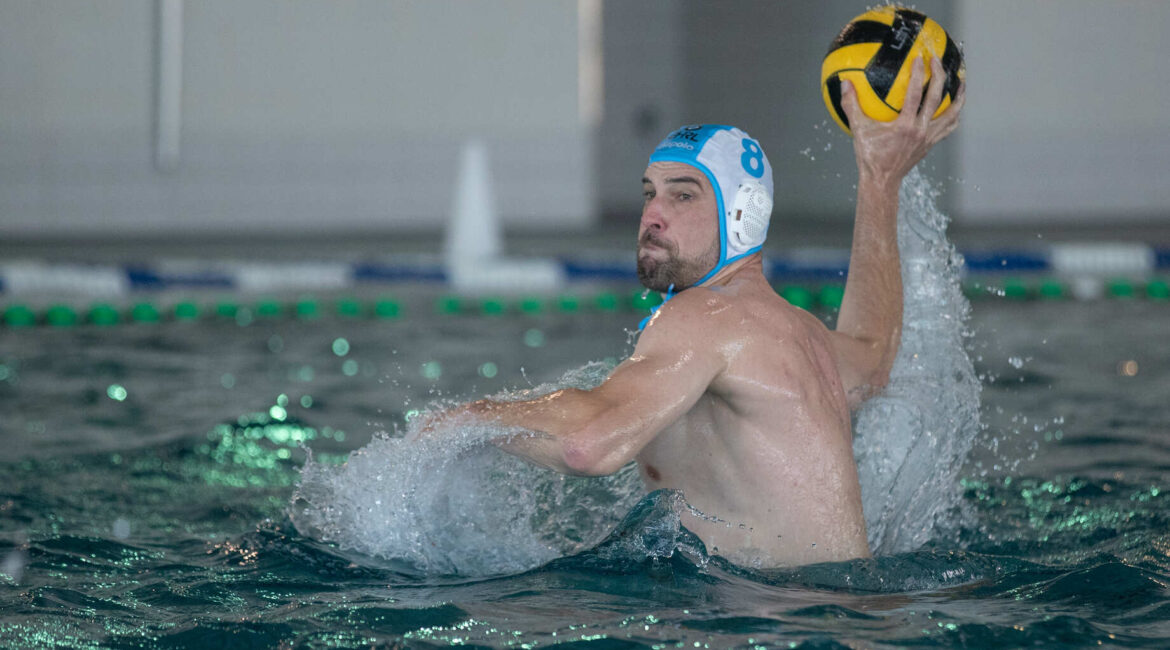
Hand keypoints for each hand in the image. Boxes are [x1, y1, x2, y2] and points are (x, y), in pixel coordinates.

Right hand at [841, 55, 964, 191]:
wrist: (882, 180)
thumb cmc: (870, 156)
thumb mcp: (858, 130)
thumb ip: (851, 106)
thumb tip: (844, 84)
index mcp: (904, 126)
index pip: (914, 94)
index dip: (918, 74)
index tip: (920, 58)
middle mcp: (920, 130)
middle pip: (936, 99)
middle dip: (940, 76)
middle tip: (937, 60)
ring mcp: (929, 137)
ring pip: (951, 114)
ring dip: (958, 96)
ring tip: (960, 81)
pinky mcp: (931, 143)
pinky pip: (949, 127)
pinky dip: (954, 114)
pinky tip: (955, 105)